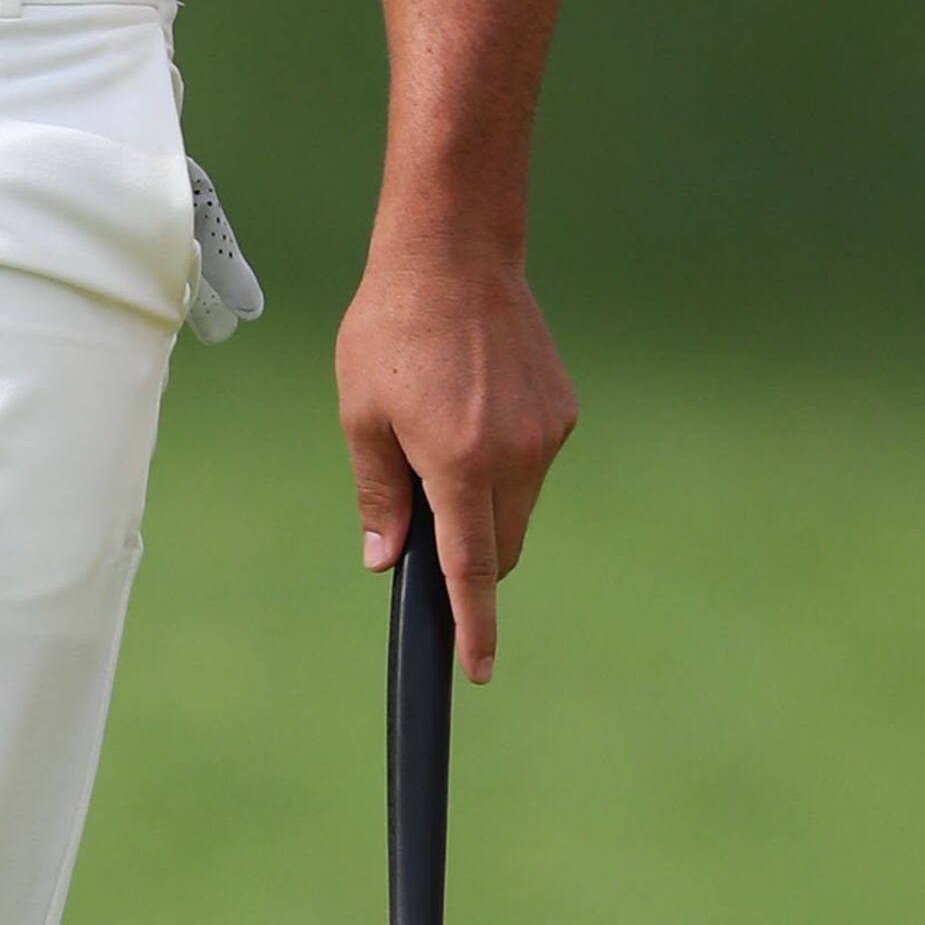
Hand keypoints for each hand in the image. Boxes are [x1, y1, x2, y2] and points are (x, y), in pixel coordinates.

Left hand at [335, 238, 576, 681]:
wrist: (455, 256)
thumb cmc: (392, 331)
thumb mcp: (362, 415)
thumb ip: (378, 494)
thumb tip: (384, 557)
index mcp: (459, 463)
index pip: (470, 568)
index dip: (473, 624)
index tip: (476, 668)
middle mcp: (515, 455)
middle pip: (500, 546)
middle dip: (468, 555)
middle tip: (422, 508)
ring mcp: (546, 433)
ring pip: (517, 507)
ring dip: (483, 503)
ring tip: (441, 434)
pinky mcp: (562, 411)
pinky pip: (531, 465)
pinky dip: (502, 465)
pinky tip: (470, 411)